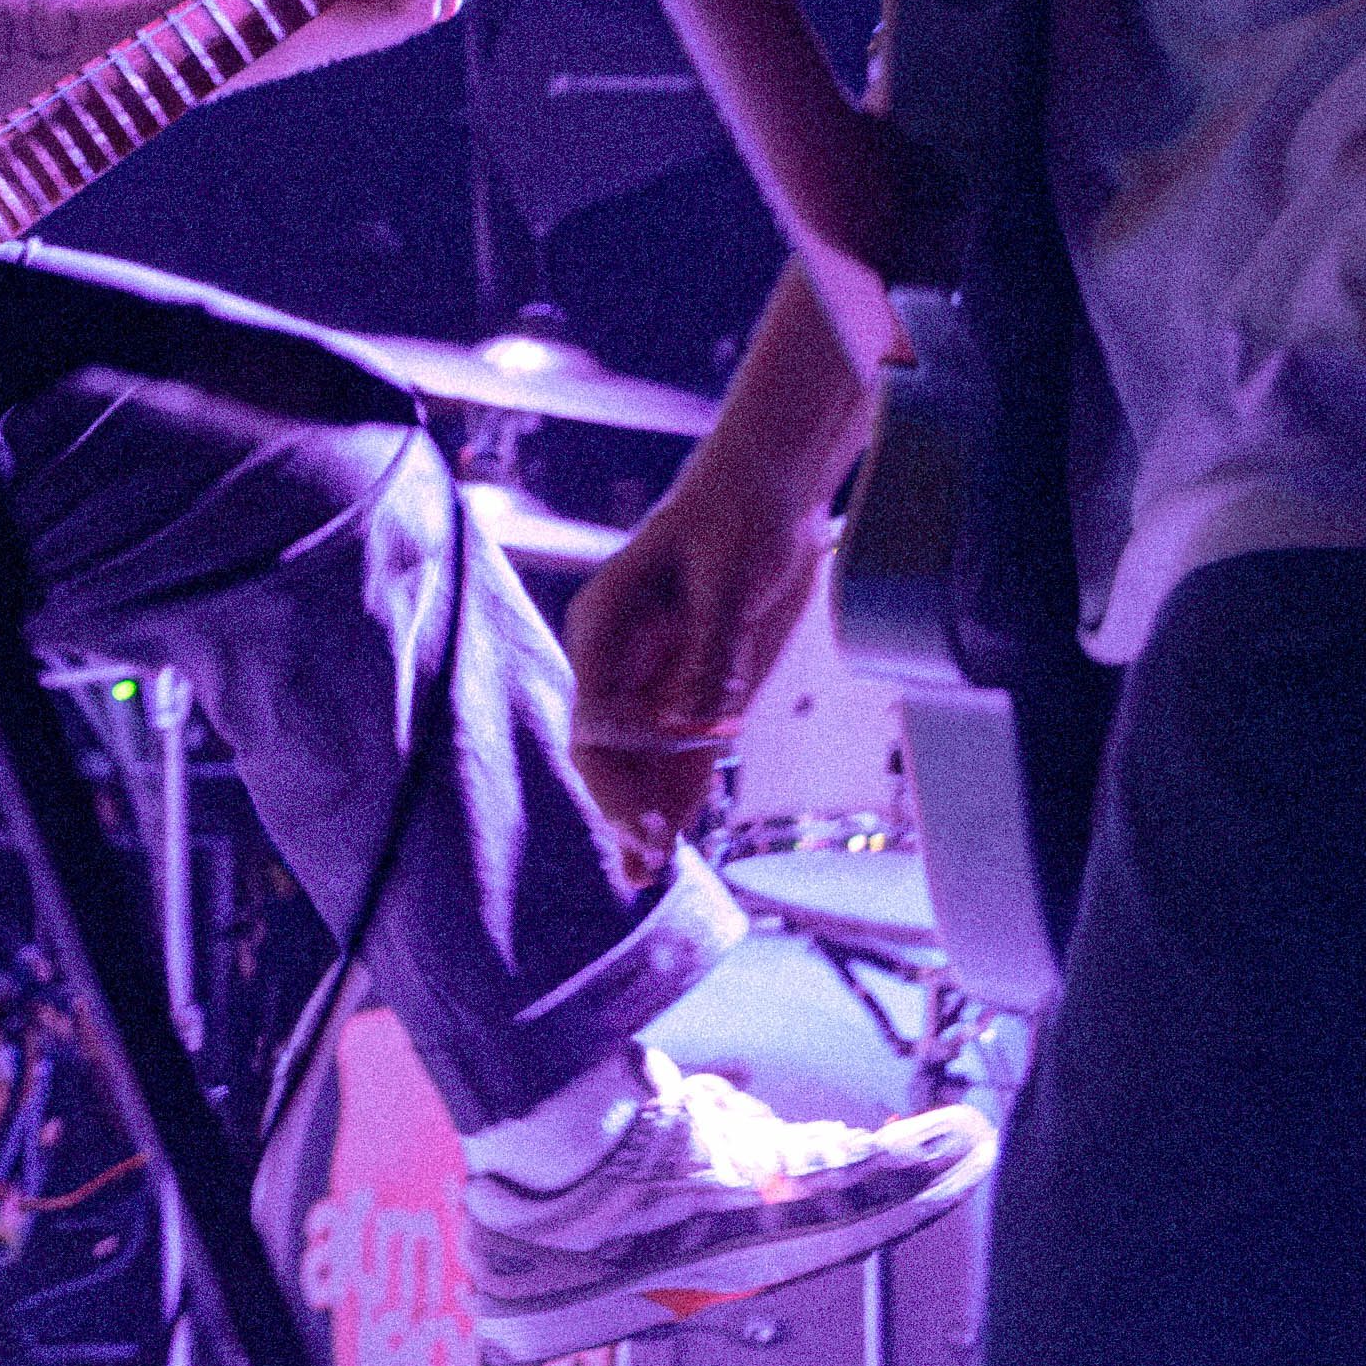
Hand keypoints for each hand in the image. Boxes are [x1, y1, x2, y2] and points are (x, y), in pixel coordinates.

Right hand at [555, 471, 827, 890]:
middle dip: (622, 804)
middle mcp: (619, 661)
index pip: (597, 714)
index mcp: (604, 625)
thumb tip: (700, 723)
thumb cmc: (736, 517)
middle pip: (605, 749)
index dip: (628, 758)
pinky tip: (672, 844)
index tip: (674, 779)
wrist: (768, 490)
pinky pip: (676, 755)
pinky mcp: (691, 691)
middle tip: (648, 856)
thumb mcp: (726, 576)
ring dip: (642, 815)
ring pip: (636, 762)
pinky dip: (676, 797)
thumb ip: (712, 653)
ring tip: (646, 874)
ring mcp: (653, 679)